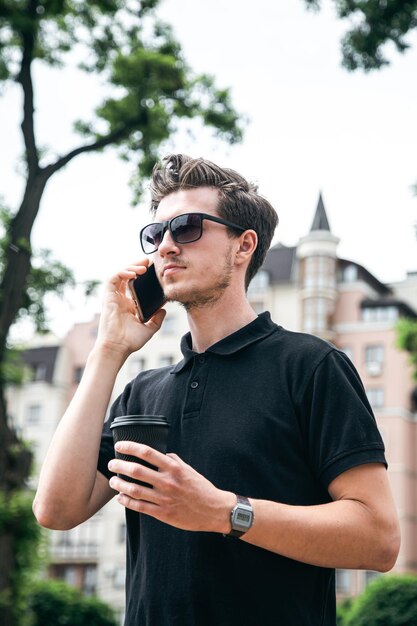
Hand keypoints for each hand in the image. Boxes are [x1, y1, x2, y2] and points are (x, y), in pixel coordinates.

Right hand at [96, 261, 165, 357]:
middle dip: (136, 266)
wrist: (118, 347)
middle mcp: (120, 299)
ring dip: (131, 267)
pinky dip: (122, 273)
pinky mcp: (107, 297)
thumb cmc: (130, 341)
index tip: (152, 270)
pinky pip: (113, 279)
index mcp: (128, 305)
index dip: (141, 275)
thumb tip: (163, 310)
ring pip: (119, 275)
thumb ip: (156, 319)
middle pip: (126, 276)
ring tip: (143, 266)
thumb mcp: (149, 329)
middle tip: (148, 260)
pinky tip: (133, 273)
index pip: (133, 285)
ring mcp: (113, 297)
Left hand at [108, 442, 234, 532]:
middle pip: (137, 471)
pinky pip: (140, 507)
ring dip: (119, 484)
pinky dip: (127, 501)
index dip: (131, 447)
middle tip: (112, 464)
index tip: (120, 446)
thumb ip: (173, 461)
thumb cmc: (201, 488)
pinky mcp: (163, 513)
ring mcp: (164, 498)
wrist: (214, 510)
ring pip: (134, 490)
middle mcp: (168, 482)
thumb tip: (160, 454)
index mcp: (174, 468)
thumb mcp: (189, 469)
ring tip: (112, 480)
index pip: (148, 453)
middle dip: (120, 466)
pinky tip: (120, 497)